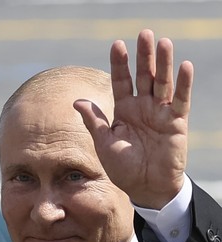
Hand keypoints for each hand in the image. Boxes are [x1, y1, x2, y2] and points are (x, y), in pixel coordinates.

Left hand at [74, 29, 192, 209]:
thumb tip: (77, 101)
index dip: (120, 64)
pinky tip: (184, 66)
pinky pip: (181, 101)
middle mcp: (143, 107)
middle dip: (143, 56)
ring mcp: (160, 113)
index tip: (116, 45)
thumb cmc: (123, 167)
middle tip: (144, 33)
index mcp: (123, 110)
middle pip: (143, 76)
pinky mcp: (176, 123)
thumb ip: (94, 121)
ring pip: (162, 83)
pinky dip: (183, 84)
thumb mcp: (104, 143)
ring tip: (163, 42)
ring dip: (163, 63)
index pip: (121, 82)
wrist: (145, 188)